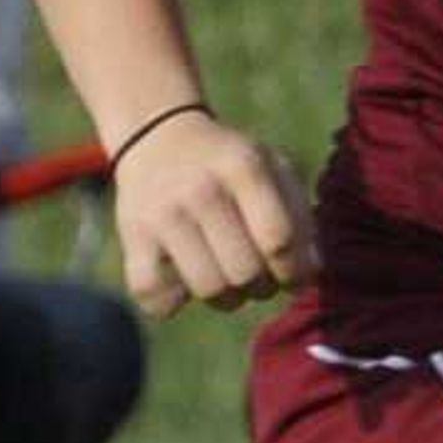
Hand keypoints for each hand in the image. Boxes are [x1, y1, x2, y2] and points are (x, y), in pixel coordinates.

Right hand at [112, 109, 317, 320]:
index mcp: (245, 167)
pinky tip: (186, 283)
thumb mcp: (275, 169)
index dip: (295, 272)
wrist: (159, 138)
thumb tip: (310, 272)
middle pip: (245, 272)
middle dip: (263, 287)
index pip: (278, 240)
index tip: (296, 277)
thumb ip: (301, 217)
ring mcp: (162, 214)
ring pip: (208, 290)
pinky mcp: (132, 236)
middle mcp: (201, 190)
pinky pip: (156, 297)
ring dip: (229, 300)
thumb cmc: (232, 164)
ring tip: (231, 283)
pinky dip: (174, 303)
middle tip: (261, 278)